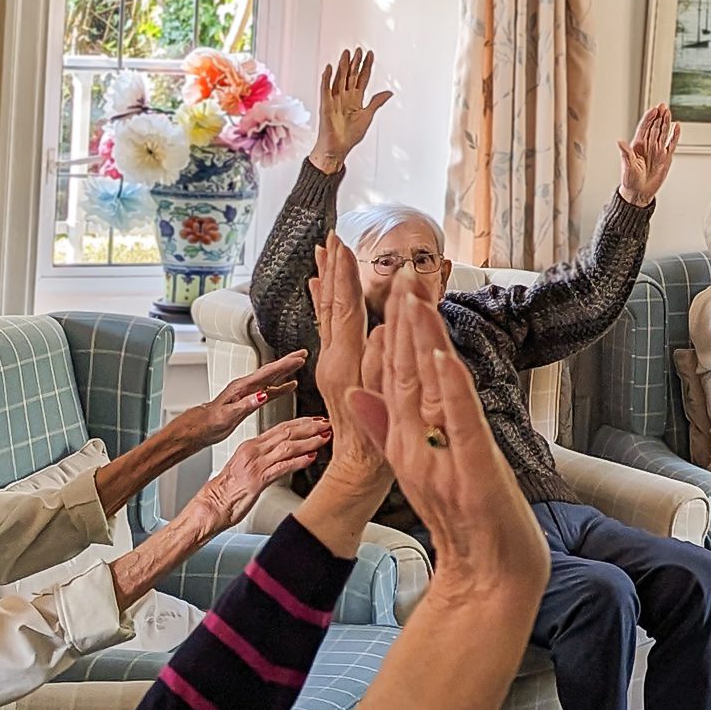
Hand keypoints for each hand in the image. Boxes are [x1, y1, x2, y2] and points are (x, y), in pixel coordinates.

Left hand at [173, 349, 308, 449]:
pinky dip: (281, 387)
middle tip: (303, 355)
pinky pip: (269, 390)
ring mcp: (248, 393)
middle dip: (288, 362)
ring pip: (271, 378)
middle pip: (271, 371)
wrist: (199, 428)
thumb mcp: (228, 415)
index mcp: (241, 388)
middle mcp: (245, 387)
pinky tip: (289, 387)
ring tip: (299, 364)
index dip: (285, 364)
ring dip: (286, 371)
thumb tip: (263, 395)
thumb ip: (247, 404)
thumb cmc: (210, 423)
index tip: (298, 357)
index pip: (267, 373)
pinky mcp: (249, 400)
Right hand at [187, 417, 330, 535]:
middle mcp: (253, 451)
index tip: (317, 420)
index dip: (301, 422)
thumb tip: (286, 455)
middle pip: (286, 432)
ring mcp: (254, 464)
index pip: (280, 428)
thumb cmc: (230, 490)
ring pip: (286, 447)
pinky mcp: (257, 479)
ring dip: (309, 442)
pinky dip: (298, 462)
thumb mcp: (249, 467)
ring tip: (324, 438)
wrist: (211, 505)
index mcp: (251, 446)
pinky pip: (281, 467)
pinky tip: (310, 458)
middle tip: (327, 423)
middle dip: (310, 427)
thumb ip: (267, 458)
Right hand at [308, 47, 392, 173]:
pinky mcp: (326, 105)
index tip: (370, 54)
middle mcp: (345, 96)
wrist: (338, 148)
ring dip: (343, 66)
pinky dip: (327, 78)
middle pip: (350, 75)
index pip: (362, 78)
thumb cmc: (350, 135)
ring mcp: (335, 99)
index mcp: (356, 99)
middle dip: (355, 63)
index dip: (366, 66)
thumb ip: (376, 102)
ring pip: (339, 79)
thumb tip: (389, 92)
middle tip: (359, 50)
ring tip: (346, 54)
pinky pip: (326, 89)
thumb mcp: (368, 116)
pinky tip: (330, 68)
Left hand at [309, 232, 387, 485]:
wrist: (358, 472)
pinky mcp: (336, 371)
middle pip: (332, 305)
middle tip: (331, 237)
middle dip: (333, 269)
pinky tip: (322, 292)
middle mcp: (334, 359)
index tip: (343, 246)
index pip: (345, 310)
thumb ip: (384, 365)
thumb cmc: (380, 446)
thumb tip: (386, 327)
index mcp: (347, 364)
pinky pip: (328, 329)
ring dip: (328, 281)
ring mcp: (332, 365)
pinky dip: (325, 306)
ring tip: (324, 255)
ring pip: (327, 314)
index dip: (345, 276)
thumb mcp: (388, 404)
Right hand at [348, 276, 547, 599]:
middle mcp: (416, 441)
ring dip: (419, 342)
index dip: (397, 330)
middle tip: (398, 272)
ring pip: (425, 388)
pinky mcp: (466, 469)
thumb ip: (385, 430)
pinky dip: (447, 388)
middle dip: (404, 321)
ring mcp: (437, 454)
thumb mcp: (420, 469)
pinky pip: (455, 420)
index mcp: (408, 437)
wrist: (487, 576)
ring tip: (412, 298)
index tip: (395, 287)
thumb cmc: (464, 522)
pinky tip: (441, 356)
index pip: (397, 373)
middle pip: (406, 370)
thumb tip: (358, 392)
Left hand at [616, 103, 681, 206]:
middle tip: (662, 106)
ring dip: (666, 122)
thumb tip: (619, 142)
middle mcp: (648, 146)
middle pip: (655, 127)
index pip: (644, 128)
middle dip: (658, 116)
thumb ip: (625, 153)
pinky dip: (674, 136)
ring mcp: (657, 151)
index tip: (653, 110)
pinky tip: (677, 127)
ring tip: (668, 112)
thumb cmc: (631, 180)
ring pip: (663, 133)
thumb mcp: (627, 166)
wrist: (639, 192)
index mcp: (637, 145)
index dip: (649, 118)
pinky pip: (671, 144)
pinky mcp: (665, 158)